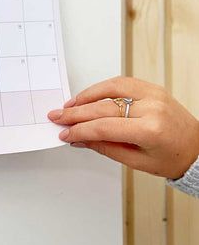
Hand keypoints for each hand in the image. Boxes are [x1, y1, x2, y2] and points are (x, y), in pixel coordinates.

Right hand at [48, 77, 198, 178]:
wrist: (197, 148)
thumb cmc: (172, 157)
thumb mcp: (136, 162)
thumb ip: (105, 147)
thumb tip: (80, 139)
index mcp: (150, 130)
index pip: (104, 127)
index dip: (80, 130)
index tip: (65, 133)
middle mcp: (152, 108)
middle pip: (103, 107)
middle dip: (77, 113)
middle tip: (59, 117)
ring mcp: (152, 94)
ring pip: (110, 88)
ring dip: (86, 96)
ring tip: (70, 106)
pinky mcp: (151, 87)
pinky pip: (121, 82)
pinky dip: (102, 87)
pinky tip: (89, 95)